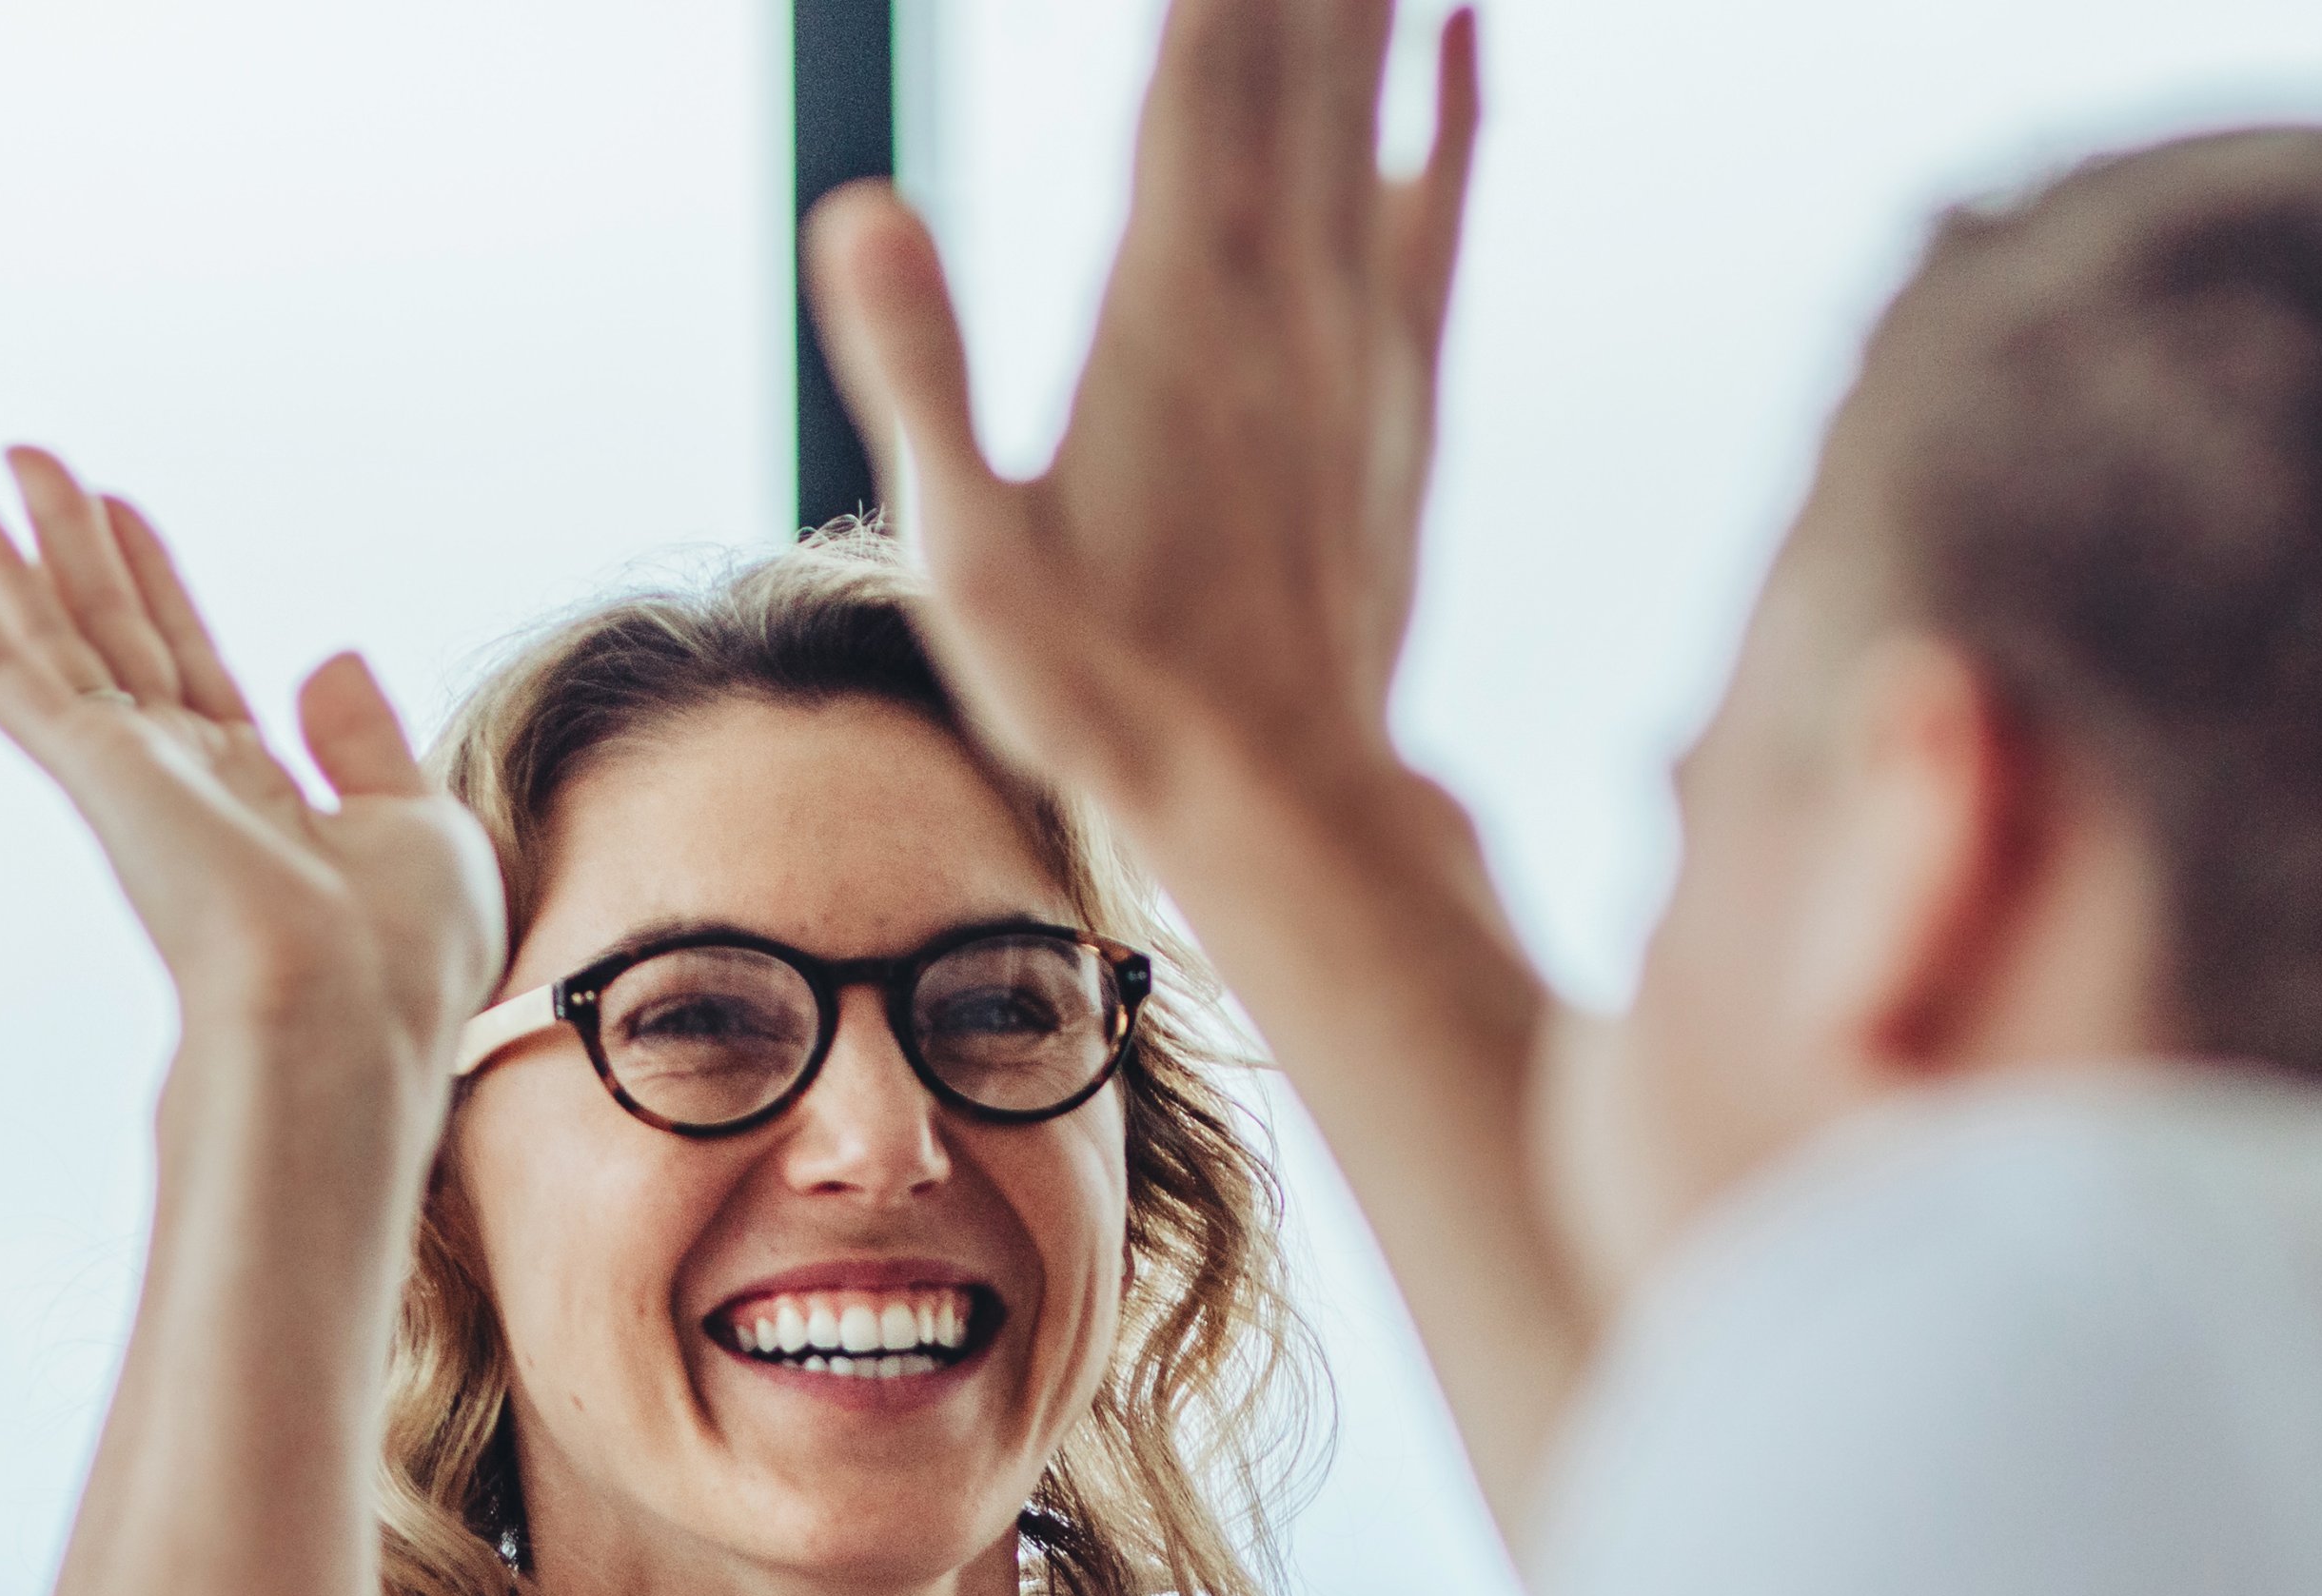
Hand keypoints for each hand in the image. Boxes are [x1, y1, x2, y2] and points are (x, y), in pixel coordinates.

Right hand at [0, 448, 499, 1081]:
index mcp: (253, 797)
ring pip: (44, 650)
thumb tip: (325, 661)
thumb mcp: (418, 828)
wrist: (348, 1019)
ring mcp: (127, 778)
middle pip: (106, 638)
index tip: (119, 513)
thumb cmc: (397, 960)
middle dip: (67, 553)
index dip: (153, 584)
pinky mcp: (94, 772)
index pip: (188, 665)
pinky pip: (15, 672)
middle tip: (24, 468)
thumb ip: (364, 744)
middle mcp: (177, 783)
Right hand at [806, 0, 1481, 845]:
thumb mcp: (966, 551)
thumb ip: (922, 371)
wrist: (1282, 793)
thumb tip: (859, 210)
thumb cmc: (1105, 690)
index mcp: (1167, 305)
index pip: (1190, 66)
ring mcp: (1353, 327)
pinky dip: (1451, 100)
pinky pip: (1439, 200)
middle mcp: (1279, 286)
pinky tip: (1462, 21)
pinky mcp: (1400, 379)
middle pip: (1290, 53)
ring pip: (1363, 101)